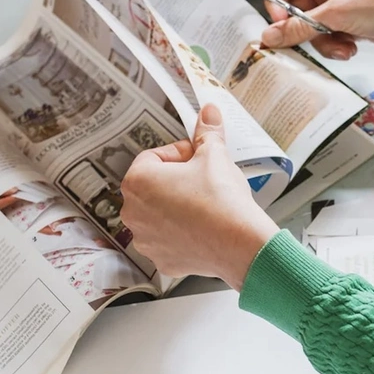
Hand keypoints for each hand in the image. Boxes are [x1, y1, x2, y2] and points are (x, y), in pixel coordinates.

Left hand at [120, 105, 278, 288]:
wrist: (240, 243)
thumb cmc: (221, 200)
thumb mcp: (214, 155)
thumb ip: (206, 132)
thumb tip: (208, 113)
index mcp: (138, 181)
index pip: (154, 157)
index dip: (180, 154)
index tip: (198, 158)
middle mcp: (133, 212)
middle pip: (154, 186)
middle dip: (177, 180)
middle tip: (204, 180)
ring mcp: (146, 239)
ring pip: (160, 214)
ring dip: (178, 207)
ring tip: (205, 205)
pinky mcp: (162, 260)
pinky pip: (169, 240)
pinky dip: (183, 234)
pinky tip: (203, 228)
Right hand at [262, 0, 373, 60]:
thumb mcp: (336, 15)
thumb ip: (299, 28)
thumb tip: (269, 37)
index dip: (276, 5)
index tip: (281, 27)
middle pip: (295, 11)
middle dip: (304, 31)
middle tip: (309, 44)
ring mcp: (338, 6)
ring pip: (311, 29)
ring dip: (323, 43)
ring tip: (343, 46)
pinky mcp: (349, 24)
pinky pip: (329, 38)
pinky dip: (337, 47)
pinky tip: (353, 48)